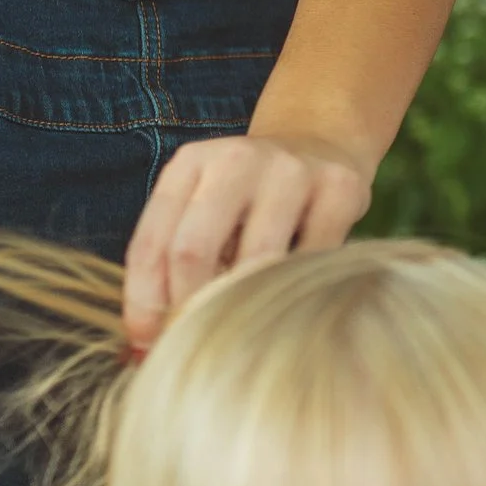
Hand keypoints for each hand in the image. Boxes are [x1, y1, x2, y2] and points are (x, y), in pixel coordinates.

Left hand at [123, 132, 372, 344]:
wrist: (322, 145)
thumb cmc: (250, 194)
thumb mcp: (204, 206)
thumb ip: (174, 256)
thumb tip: (145, 337)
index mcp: (191, 163)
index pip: (153, 242)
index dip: (144, 300)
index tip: (148, 339)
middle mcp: (237, 159)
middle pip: (194, 250)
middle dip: (188, 306)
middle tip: (194, 339)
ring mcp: (292, 171)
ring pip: (258, 258)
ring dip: (246, 301)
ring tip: (245, 321)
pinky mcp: (341, 188)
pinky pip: (314, 258)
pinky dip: (299, 286)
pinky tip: (294, 293)